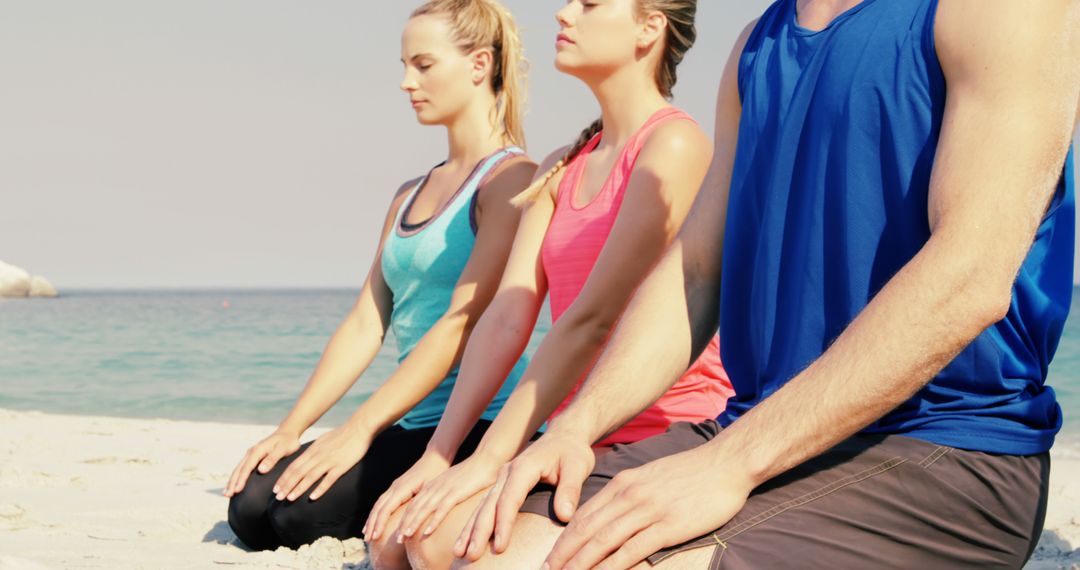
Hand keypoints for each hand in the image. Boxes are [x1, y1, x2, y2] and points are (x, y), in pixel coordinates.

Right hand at [224, 430, 300, 496]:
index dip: (241, 479)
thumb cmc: (288, 441)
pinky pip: (242, 468)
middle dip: (232, 482)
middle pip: (239, 469)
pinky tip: (234, 485)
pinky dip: (236, 477)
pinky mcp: (253, 457)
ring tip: (226, 493)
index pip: (247, 467)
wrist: (288, 432)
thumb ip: (272, 459)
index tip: (237, 490)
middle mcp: (251, 452)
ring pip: (238, 469)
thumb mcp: (283, 449)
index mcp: (258, 450)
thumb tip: (261, 470)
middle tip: (227, 495)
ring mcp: (251, 454)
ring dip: (232, 481)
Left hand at [272, 423, 372, 501]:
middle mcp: (318, 456)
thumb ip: (314, 450)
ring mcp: (329, 461)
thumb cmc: (342, 435)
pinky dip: (319, 488)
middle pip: (298, 472)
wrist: (359, 428)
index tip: (276, 489)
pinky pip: (328, 479)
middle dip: (287, 485)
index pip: (294, 466)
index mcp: (313, 450)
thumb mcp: (323, 440)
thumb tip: (306, 458)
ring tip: (289, 498)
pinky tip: (312, 497)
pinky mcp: (341, 466)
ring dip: (298, 488)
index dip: (284, 478)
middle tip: (278, 497)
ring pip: (310, 476)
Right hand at [362, 450, 451, 542]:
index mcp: (402, 488)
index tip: (376, 536)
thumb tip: (412, 525)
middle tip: (368, 540)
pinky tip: (376, 521)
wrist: (435, 458)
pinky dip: (377, 513)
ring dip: (372, 519)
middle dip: (372, 523)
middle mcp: (395, 487)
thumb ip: (421, 506)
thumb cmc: (436, 473)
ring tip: (367, 534)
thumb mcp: (430, 490)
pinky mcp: (397, 487)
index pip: (386, 508)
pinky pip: (383, 501)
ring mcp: (395, 486)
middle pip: (379, 507)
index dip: (380, 523)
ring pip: (378, 504)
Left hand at [395, 452, 503, 542]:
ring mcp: (444, 489)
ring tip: (405, 537)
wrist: (485, 460)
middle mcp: (434, 487)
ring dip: (413, 524)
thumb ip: (443, 493)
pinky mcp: (456, 492)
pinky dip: (433, 521)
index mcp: (432, 485)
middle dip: (403, 524)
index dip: (403, 518)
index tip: (397, 533)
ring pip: (424, 509)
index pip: (412, 504)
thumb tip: (438, 507)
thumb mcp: (451, 483)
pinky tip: (427, 532)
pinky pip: (442, 508)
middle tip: (397, 539)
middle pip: (414, 508)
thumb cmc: (471, 473)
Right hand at [454, 431, 595, 560]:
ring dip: (470, 529)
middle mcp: (507, 472)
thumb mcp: (577, 467)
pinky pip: (485, 505)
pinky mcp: (502, 484)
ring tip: (460, 552)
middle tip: (470, 556)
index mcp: (523, 468)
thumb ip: (570, 490)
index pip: (510, 499)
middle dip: (479, 531)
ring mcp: (502, 478)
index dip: (504, 523)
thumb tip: (564, 516)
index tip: (500, 546)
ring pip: (482, 506)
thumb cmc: (571, 452)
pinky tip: (466, 540)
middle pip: (489, 504)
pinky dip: (474, 523)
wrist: (564, 436)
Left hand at [542, 445, 755, 569]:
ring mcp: (647, 510)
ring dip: (581, 563)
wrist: (725, 463)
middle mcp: (629, 496)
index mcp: (623, 484)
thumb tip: (610, 516)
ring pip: (603, 540)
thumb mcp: (650, 477)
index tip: (551, 557)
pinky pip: (633, 550)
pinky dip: (612, 566)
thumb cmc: (690, 473)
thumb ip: (628, 495)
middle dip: (564, 554)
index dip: (564, 539)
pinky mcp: (667, 526)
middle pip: (587, 529)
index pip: (584, 515)